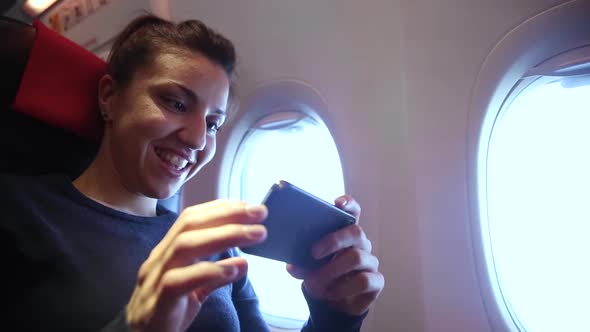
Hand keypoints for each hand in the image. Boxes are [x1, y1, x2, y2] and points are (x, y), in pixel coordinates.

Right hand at [126, 200, 267, 331]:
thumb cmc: (167, 312)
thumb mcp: (195, 289)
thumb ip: (215, 275)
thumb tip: (243, 262)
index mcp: (166, 252)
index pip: (190, 220)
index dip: (218, 209)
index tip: (247, 204)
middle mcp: (158, 260)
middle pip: (189, 226)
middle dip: (227, 215)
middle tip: (260, 213)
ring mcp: (154, 280)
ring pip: (184, 246)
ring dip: (224, 236)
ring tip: (255, 234)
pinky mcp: (156, 303)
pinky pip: (178, 282)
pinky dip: (208, 271)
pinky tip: (233, 269)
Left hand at [287, 195, 383, 315]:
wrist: (332, 304)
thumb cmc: (321, 276)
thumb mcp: (308, 268)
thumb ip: (301, 263)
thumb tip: (292, 265)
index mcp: (344, 232)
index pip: (353, 211)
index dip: (348, 204)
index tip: (338, 203)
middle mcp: (361, 243)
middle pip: (355, 232)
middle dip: (333, 241)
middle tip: (313, 253)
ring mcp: (370, 261)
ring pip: (356, 257)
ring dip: (331, 271)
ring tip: (314, 283)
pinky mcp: (376, 281)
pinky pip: (363, 280)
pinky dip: (342, 288)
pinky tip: (331, 293)